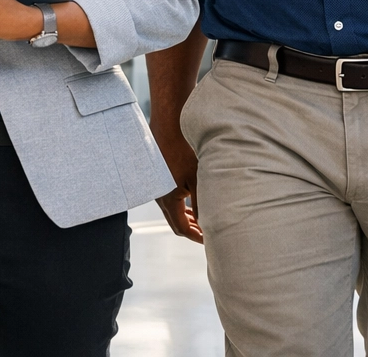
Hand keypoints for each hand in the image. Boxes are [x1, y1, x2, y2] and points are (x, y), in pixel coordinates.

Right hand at [152, 127, 202, 242]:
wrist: (167, 126)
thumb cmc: (184, 150)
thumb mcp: (198, 179)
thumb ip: (203, 204)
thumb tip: (209, 225)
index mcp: (169, 201)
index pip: (182, 229)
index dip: (197, 237)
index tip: (210, 241)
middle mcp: (159, 197)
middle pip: (175, 223)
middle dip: (191, 229)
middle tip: (207, 232)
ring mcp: (156, 188)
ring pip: (172, 211)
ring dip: (186, 216)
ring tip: (201, 216)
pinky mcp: (157, 178)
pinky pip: (168, 198)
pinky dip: (180, 204)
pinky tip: (190, 196)